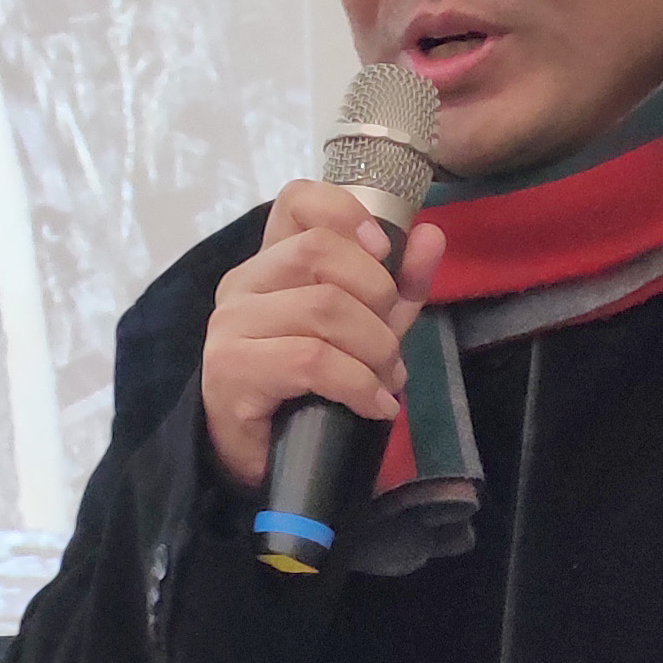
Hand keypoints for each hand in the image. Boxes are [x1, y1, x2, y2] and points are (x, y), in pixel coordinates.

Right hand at [201, 181, 447, 494]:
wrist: (263, 462)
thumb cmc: (311, 389)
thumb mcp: (366, 330)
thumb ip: (399, 286)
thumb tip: (432, 236)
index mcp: (271, 262)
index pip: (296, 200)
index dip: (346, 212)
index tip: (384, 252)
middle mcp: (243, 283)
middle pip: (320, 252)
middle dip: (377, 297)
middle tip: (391, 346)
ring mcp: (231, 324)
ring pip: (323, 308)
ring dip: (374, 349)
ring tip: (385, 382)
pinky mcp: (231, 368)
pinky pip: (312, 360)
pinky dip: (358, 384)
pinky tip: (373, 405)